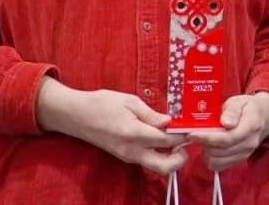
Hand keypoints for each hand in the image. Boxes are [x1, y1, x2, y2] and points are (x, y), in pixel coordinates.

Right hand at [37, 79, 186, 174]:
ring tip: (174, 136)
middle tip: (185, 140)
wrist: (77, 116)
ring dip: (170, 156)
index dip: (182, 135)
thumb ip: (151, 114)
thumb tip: (169, 122)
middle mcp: (132, 150)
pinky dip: (158, 153)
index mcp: (134, 133)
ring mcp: (128, 156)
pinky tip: (160, 137)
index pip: (166, 141)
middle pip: (165, 167)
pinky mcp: (125, 156)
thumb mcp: (129, 101)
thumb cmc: (102, 103)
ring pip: (156, 166)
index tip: (191, 127)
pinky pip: (147, 160)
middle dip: (180, 157)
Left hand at [188, 93, 268, 171]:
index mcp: (251, 126)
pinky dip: (211, 158)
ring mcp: (245, 153)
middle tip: (197, 133)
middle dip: (205, 143)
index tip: (192, 134)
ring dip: (207, 151)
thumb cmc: (247, 108)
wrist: (261, 118)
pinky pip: (220, 166)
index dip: (208, 138)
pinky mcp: (239, 160)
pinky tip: (211, 147)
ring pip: (218, 161)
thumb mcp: (239, 101)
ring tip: (205, 139)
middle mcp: (249, 143)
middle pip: (221, 151)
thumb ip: (232, 110)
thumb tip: (226, 123)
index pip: (228, 138)